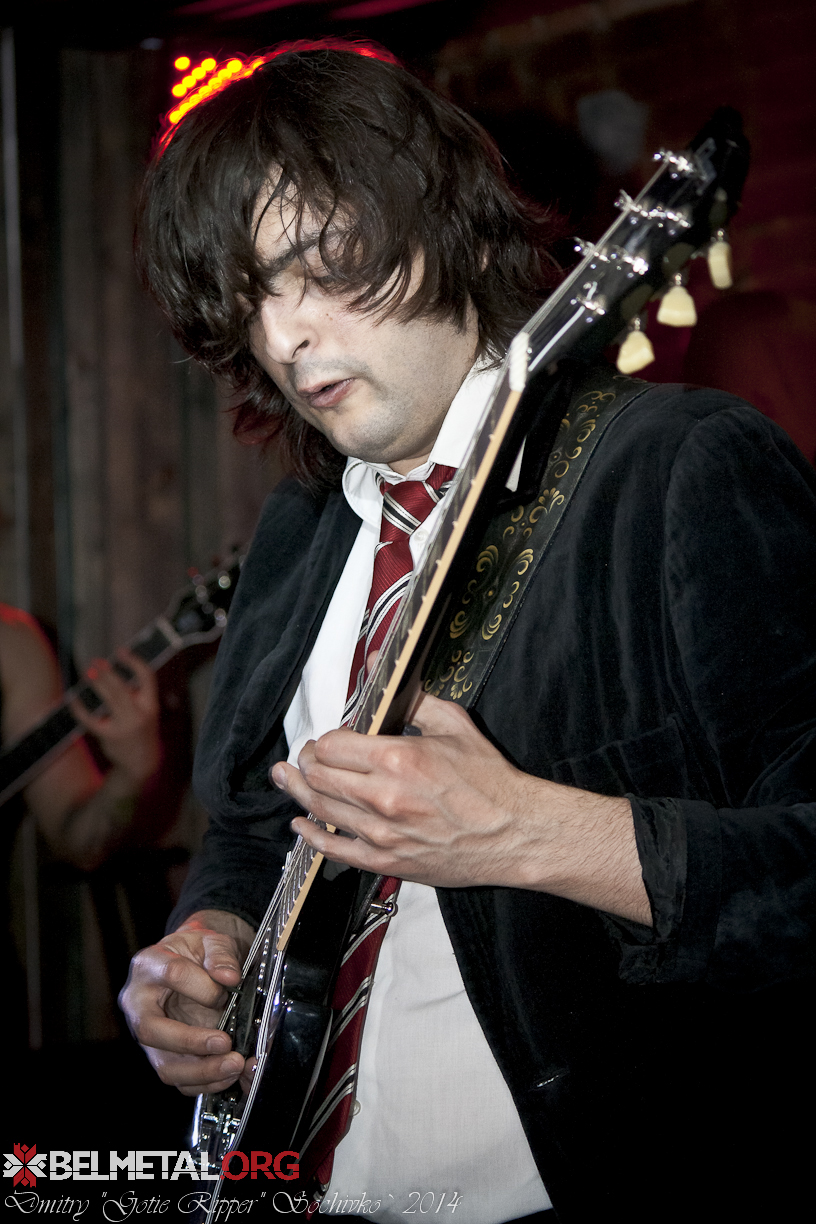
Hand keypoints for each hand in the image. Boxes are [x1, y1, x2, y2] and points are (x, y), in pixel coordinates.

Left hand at [72, 650, 160, 784]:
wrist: (142, 762)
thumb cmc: (141, 729)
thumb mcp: (147, 711)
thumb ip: (136, 694)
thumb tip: (112, 670)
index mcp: (151, 705)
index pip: (147, 677)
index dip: (134, 661)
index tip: (121, 651)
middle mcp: (140, 714)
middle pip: (123, 688)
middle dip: (108, 673)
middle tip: (95, 661)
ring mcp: (125, 726)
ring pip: (110, 700)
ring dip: (98, 684)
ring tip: (87, 673)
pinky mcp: (110, 736)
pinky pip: (92, 720)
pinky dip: (80, 708)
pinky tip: (73, 699)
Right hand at [119, 911, 254, 1095]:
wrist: (190, 962)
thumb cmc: (195, 951)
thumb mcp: (210, 940)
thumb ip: (221, 954)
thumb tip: (229, 977)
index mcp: (149, 965)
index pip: (171, 975)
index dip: (202, 986)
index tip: (227, 991)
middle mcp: (139, 1002)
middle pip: (151, 1030)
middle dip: (190, 1042)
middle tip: (225, 1042)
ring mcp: (148, 1033)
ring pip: (163, 1063)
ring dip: (200, 1070)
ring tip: (233, 1064)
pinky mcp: (161, 1054)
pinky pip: (177, 1078)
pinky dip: (204, 1082)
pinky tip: (227, 1074)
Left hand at [272, 692, 649, 921]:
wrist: (515, 833)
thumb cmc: (489, 779)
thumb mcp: (454, 725)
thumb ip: (412, 696)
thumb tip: (380, 662)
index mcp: (398, 759)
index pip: (332, 746)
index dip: (325, 740)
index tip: (331, 739)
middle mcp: (383, 798)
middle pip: (319, 776)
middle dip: (305, 763)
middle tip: (304, 757)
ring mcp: (382, 835)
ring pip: (320, 810)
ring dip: (299, 792)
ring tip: (287, 779)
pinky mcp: (387, 862)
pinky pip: (336, 851)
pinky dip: (312, 836)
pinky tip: (301, 824)